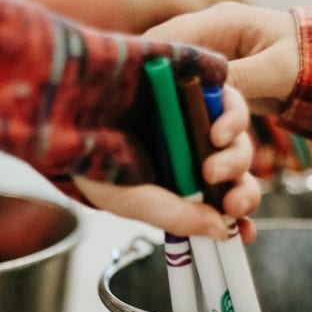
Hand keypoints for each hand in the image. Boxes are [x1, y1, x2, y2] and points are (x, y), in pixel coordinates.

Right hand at [74, 85, 258, 242]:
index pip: (214, 201)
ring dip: (236, 160)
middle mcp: (183, 148)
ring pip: (236, 140)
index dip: (234, 216)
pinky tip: (217, 133)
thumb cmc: (88, 157)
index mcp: (169, 180)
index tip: (244, 232)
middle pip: (234, 174)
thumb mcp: (135, 202)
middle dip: (241, 192)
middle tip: (230, 201)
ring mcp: (190, 114)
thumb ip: (181, 218)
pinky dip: (233, 118)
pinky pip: (230, 99)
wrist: (67, 104)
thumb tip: (224, 230)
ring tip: (212, 169)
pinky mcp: (195, 79)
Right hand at [145, 2, 299, 113]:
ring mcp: (209, 53)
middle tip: (146, 116)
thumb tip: (205, 94)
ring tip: (157, 124)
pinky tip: (170, 123)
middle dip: (154, 86)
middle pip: (165, 56)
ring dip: (167, 98)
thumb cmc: (307, 59)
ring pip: (172, 74)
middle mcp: (209, 33)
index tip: (141, 94)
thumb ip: (240, 80)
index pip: (170, 37)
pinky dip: (178, 104)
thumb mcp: (275, 71)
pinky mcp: (211, 74)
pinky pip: (185, 87)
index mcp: (221, 21)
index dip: (151, 63)